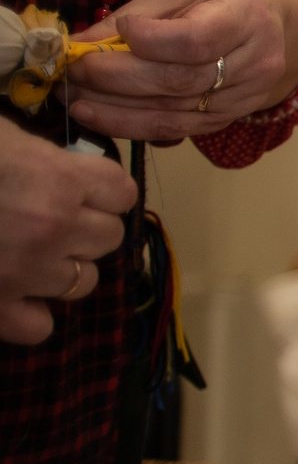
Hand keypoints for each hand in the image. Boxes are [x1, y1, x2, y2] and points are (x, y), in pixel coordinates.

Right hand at [0, 120, 133, 343]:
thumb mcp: (0, 136)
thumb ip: (38, 154)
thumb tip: (64, 166)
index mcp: (57, 180)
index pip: (120, 193)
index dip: (101, 190)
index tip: (83, 187)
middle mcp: (52, 230)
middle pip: (108, 238)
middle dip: (85, 226)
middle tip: (51, 217)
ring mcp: (24, 272)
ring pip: (83, 282)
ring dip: (62, 268)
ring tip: (29, 253)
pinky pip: (39, 327)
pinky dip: (29, 313)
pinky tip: (12, 293)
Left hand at [65, 0, 297, 141]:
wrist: (275, 15)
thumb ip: (137, 12)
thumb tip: (82, 42)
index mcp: (247, 14)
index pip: (197, 40)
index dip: (150, 42)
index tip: (116, 30)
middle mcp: (257, 60)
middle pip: (180, 82)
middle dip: (117, 80)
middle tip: (73, 73)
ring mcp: (249, 95)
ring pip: (177, 114)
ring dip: (118, 112)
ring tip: (76, 102)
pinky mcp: (234, 116)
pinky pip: (182, 129)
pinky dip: (137, 126)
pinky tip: (105, 118)